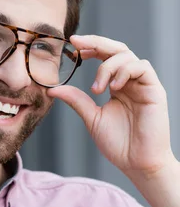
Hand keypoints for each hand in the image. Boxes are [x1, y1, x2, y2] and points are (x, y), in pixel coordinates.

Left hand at [47, 34, 174, 177]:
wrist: (137, 163)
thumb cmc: (118, 144)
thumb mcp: (92, 118)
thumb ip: (76, 100)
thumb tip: (53, 89)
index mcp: (116, 85)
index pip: (104, 57)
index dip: (90, 47)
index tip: (72, 44)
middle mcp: (131, 81)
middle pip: (116, 49)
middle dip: (96, 42)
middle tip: (77, 43)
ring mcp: (143, 84)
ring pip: (127, 56)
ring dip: (107, 67)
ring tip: (96, 89)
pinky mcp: (154, 90)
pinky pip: (141, 67)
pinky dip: (124, 71)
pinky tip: (114, 86)